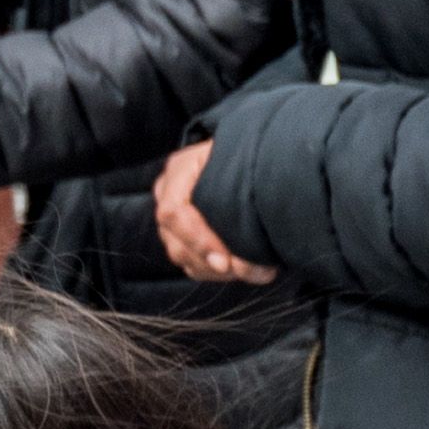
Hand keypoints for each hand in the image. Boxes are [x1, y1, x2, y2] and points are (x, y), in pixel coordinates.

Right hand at [150, 138, 275, 285]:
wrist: (258, 155)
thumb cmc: (255, 154)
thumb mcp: (249, 157)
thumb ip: (246, 181)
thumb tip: (253, 215)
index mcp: (182, 169)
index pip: (173, 212)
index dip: (198, 240)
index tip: (226, 261)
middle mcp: (170, 193)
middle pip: (176, 242)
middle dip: (214, 263)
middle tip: (250, 269)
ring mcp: (176, 217)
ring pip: (185, 258)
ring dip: (220, 272)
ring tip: (258, 270)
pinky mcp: (187, 235)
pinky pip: (194, 265)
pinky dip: (219, 274)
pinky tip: (249, 270)